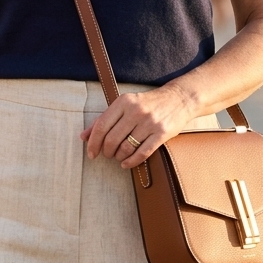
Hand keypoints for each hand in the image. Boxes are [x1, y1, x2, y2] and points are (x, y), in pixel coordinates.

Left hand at [80, 83, 198, 168]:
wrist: (179, 98)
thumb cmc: (147, 103)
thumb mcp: (125, 105)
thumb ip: (103, 119)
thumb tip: (83, 136)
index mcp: (124, 102)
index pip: (101, 126)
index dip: (93, 143)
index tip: (91, 153)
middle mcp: (136, 111)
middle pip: (112, 139)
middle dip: (107, 152)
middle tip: (108, 154)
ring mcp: (150, 122)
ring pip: (126, 148)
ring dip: (119, 156)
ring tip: (119, 156)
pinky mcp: (162, 133)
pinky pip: (142, 153)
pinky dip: (131, 162)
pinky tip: (126, 164)